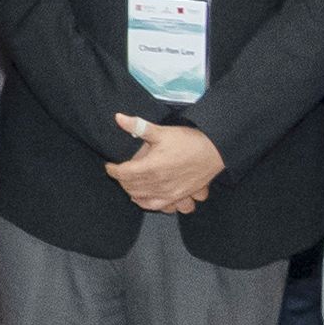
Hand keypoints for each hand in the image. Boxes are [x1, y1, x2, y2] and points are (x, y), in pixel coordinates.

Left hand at [108, 116, 226, 214]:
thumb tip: (118, 118)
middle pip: (130, 187)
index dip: (113, 170)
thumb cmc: (188, 141)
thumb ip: (138, 126)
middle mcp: (157, 183)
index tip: (109, 165)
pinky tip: (144, 197)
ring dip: (132, 192)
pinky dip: (147, 203)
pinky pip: (158, 207)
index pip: (123, 173)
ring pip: (141, 198)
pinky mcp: (178, 198)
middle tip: (119, 172)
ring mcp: (168, 193)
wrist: (214, 152)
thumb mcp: (162, 131)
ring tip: (130, 183)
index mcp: (150, 167)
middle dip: (121, 180)